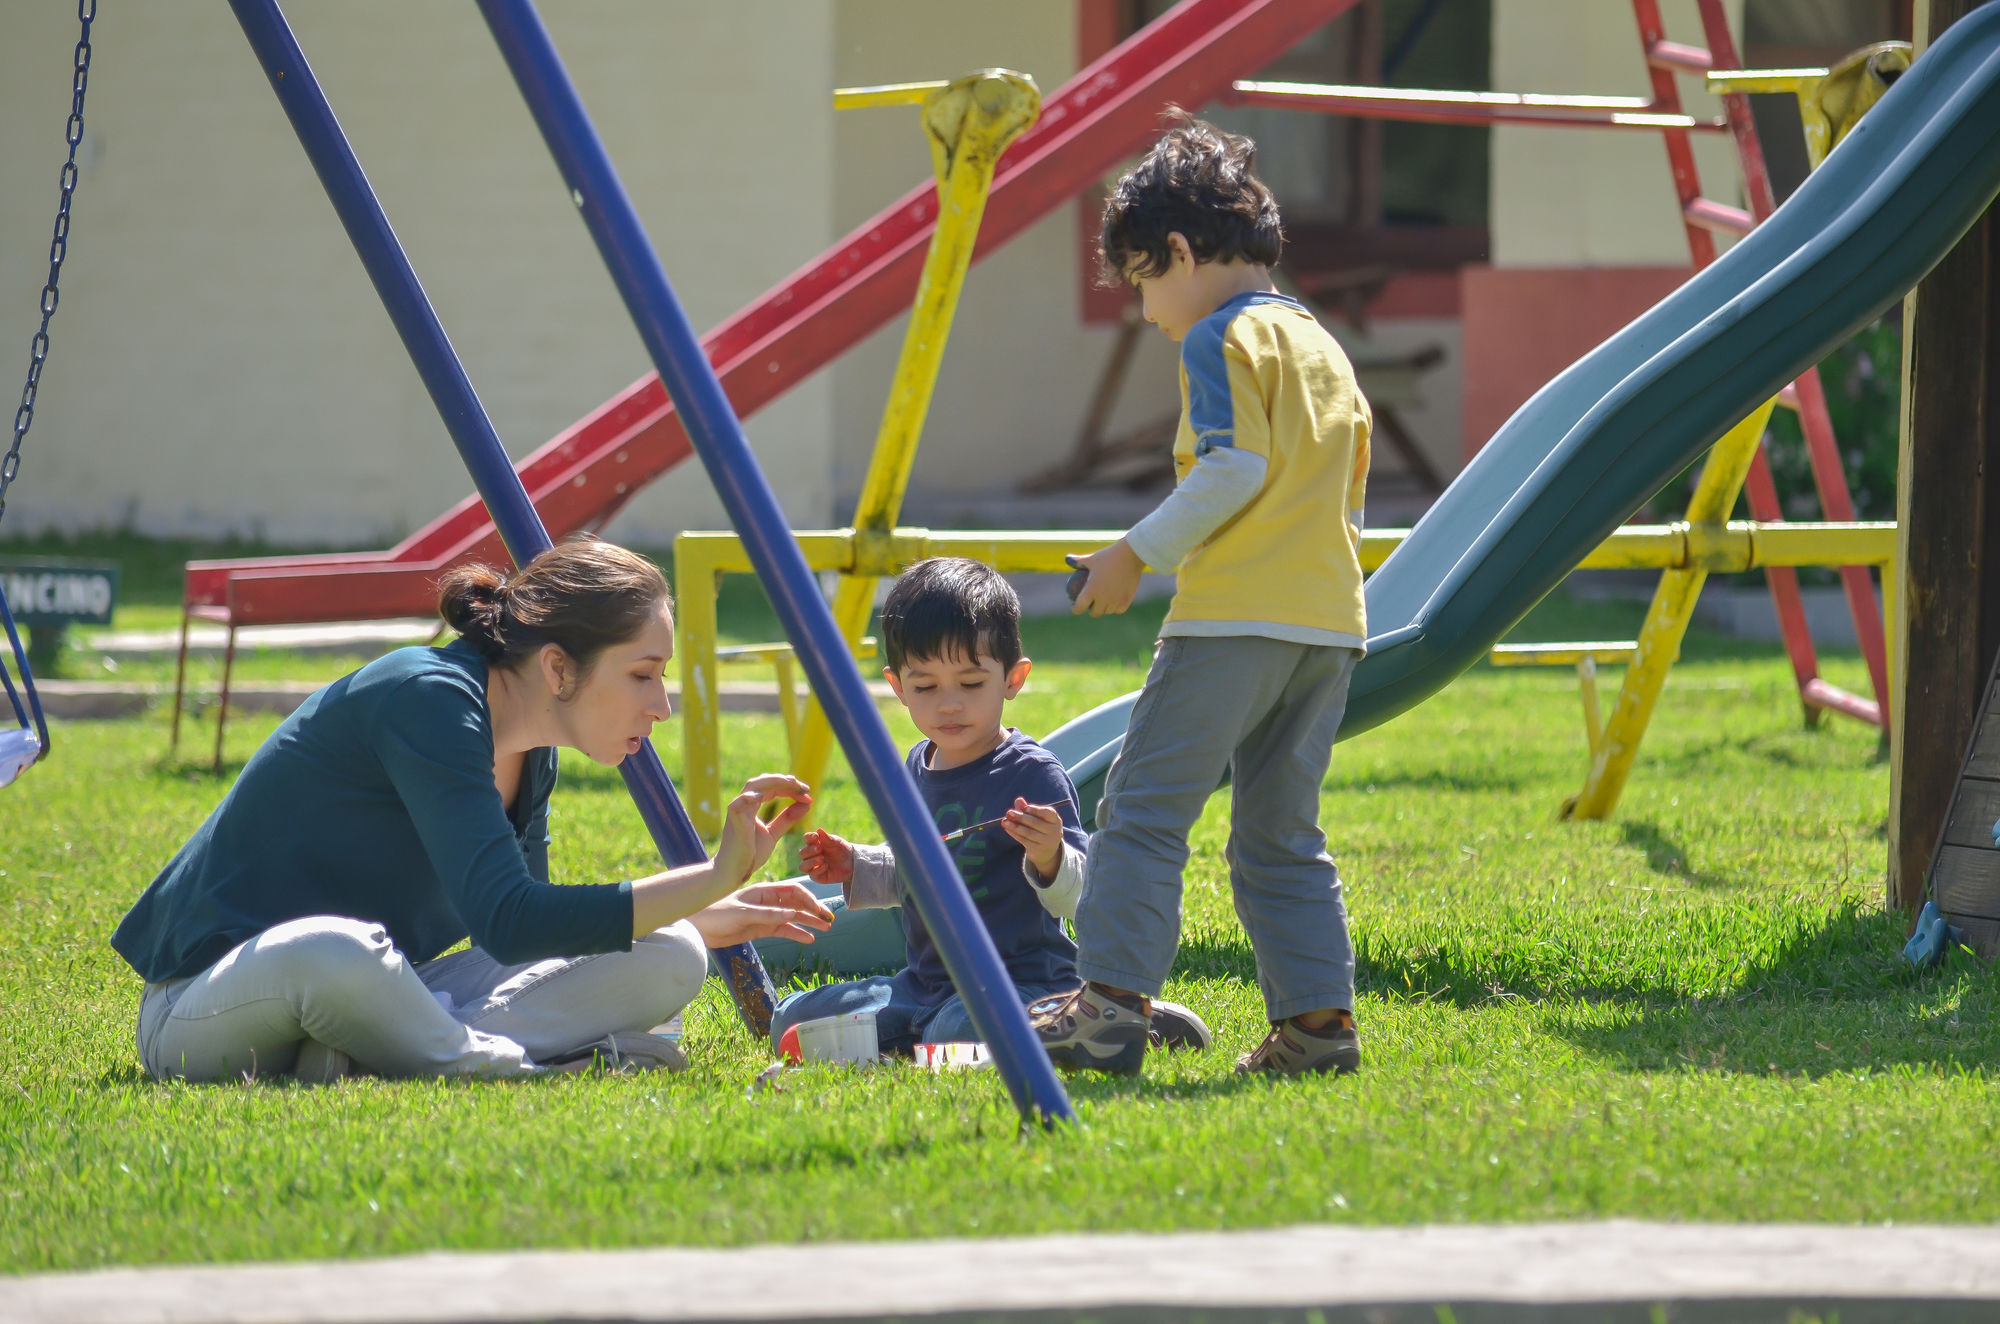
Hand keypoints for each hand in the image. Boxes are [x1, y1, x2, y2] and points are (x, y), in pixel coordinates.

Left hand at [689, 881, 835, 947]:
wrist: (698, 927)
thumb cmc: (717, 913)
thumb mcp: (743, 913)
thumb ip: (768, 915)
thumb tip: (792, 914)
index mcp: (763, 891)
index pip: (793, 891)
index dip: (808, 899)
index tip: (819, 910)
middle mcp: (767, 901)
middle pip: (796, 903)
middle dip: (813, 910)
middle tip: (829, 920)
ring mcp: (765, 915)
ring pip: (792, 918)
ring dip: (808, 922)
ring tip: (825, 929)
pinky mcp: (760, 929)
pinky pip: (782, 930)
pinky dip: (796, 933)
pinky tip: (808, 939)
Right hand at [712, 774, 812, 886]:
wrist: (734, 872)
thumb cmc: (750, 853)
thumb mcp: (773, 834)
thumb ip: (787, 819)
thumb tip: (807, 804)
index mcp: (752, 806)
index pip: (772, 788)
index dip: (790, 787)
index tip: (807, 793)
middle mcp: (744, 804)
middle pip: (764, 782)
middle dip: (785, 781)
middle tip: (805, 788)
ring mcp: (737, 811)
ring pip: (753, 786)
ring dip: (774, 782)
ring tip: (792, 784)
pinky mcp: (733, 822)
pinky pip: (738, 805)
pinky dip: (749, 797)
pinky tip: (762, 796)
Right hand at [797, 828, 854, 884]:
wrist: (852, 864)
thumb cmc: (843, 850)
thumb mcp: (837, 843)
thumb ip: (828, 838)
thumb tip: (819, 830)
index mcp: (814, 844)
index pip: (806, 839)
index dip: (809, 837)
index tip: (816, 837)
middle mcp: (811, 856)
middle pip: (802, 853)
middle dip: (810, 850)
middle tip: (820, 849)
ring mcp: (813, 867)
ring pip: (802, 866)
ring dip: (811, 862)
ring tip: (822, 859)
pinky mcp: (817, 876)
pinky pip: (812, 874)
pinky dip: (818, 869)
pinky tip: (826, 866)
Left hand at [1002, 797, 1065, 880]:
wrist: (1046, 850)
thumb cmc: (1040, 828)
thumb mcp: (1036, 818)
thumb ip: (1027, 808)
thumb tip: (1018, 800)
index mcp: (1055, 820)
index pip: (1048, 813)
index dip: (1036, 810)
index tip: (1025, 808)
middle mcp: (1054, 831)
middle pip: (1036, 823)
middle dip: (1021, 817)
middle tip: (1009, 812)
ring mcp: (1047, 842)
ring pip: (1029, 833)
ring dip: (1015, 826)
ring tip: (1004, 821)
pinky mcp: (1039, 850)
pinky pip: (1024, 840)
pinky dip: (1015, 834)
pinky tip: (1007, 829)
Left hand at [1071, 539, 1143, 616]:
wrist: (1131, 555)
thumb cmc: (1109, 556)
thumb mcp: (1091, 558)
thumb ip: (1078, 561)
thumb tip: (1067, 559)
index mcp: (1091, 590)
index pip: (1080, 607)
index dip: (1076, 609)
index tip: (1075, 607)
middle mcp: (1103, 598)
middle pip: (1095, 613)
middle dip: (1091, 610)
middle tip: (1091, 605)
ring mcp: (1116, 600)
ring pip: (1107, 611)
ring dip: (1104, 609)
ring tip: (1103, 604)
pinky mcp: (1127, 600)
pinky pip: (1119, 609)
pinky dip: (1116, 608)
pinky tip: (1114, 603)